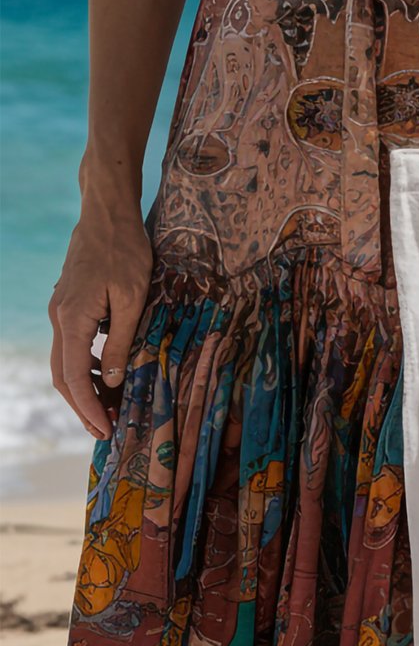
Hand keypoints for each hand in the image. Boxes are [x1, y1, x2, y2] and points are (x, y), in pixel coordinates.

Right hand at [48, 206, 151, 440]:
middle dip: (83, 406)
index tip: (104, 430)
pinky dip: (85, 365)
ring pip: (64, 361)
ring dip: (84, 387)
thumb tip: (111, 380)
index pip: (72, 378)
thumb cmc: (126, 252)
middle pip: (62, 375)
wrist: (107, 215)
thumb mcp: (133, 300)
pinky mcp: (69, 304)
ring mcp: (60, 311)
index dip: (88, 408)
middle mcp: (59, 318)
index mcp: (72, 319)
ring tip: (110, 406)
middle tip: (105, 430)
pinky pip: (72, 344)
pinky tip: (106, 373)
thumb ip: (121, 341)